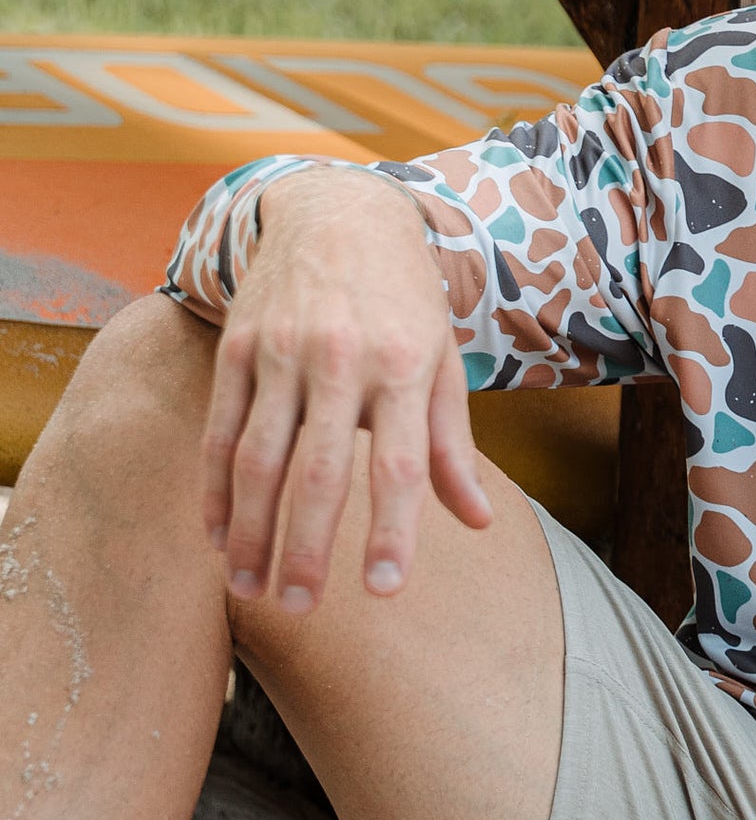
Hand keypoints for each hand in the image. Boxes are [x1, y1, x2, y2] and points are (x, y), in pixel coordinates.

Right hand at [203, 167, 492, 612]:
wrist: (339, 212)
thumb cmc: (404, 300)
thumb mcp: (442, 359)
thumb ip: (450, 445)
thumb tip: (476, 521)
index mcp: (406, 366)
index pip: (399, 466)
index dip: (391, 532)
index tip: (384, 591)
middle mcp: (343, 358)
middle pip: (321, 471)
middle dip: (308, 547)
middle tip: (299, 606)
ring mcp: (284, 351)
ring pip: (259, 457)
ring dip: (250, 530)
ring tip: (248, 588)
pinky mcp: (239, 345)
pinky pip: (221, 427)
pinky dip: (214, 486)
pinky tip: (216, 533)